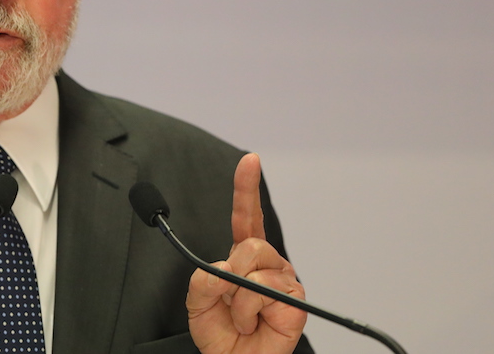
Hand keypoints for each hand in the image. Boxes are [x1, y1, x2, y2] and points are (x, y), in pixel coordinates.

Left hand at [186, 153, 306, 353]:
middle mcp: (268, 265)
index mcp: (244, 257)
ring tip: (241, 316)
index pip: (247, 217)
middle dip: (232, 269)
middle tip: (226, 296)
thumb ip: (203, 279)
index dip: (247, 188)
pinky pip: (265, 291)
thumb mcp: (197, 301)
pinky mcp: (295, 302)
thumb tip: (223, 269)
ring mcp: (284, 282)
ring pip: (256, 268)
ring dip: (237, 298)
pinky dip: (247, 309)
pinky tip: (254, 322)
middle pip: (252, 244)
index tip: (249, 161)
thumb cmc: (220, 332)